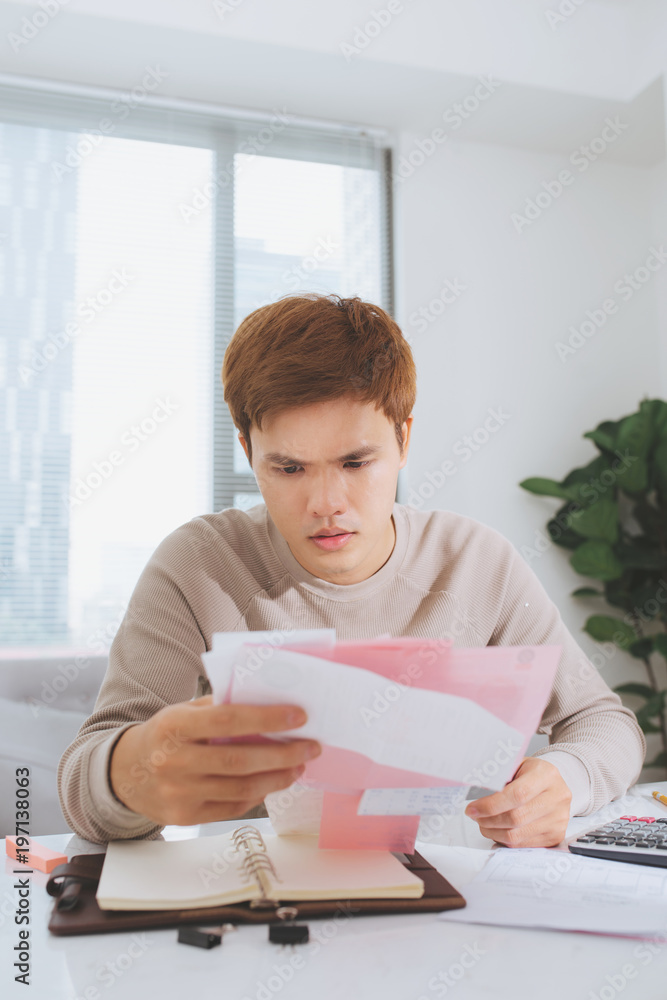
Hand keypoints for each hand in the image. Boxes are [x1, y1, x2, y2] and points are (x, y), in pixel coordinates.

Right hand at [109, 695, 320, 825]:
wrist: (124, 772)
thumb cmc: (165, 735)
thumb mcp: (183, 712)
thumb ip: (219, 709)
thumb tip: (268, 705)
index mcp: (175, 726)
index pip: (229, 720)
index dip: (268, 718)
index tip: (299, 716)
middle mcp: (175, 761)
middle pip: (240, 760)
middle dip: (283, 754)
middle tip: (310, 747)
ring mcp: (180, 793)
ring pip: (241, 788)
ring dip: (277, 778)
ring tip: (297, 766)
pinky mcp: (185, 817)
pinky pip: (232, 807)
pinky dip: (257, 794)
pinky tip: (272, 782)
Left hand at [464, 757, 571, 846]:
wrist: (552, 784)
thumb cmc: (529, 774)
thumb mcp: (514, 765)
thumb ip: (497, 776)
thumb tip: (474, 790)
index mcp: (546, 774)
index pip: (518, 794)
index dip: (491, 805)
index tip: (473, 808)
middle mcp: (558, 797)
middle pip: (517, 817)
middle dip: (489, 820)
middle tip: (475, 816)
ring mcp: (559, 818)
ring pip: (518, 834)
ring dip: (493, 831)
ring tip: (483, 823)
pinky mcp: (555, 835)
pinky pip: (523, 844)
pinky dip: (504, 839)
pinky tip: (497, 829)